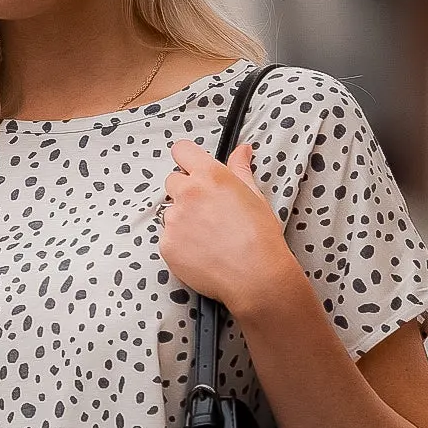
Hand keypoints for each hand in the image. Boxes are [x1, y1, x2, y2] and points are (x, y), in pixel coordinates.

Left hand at [158, 139, 297, 316]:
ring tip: (207, 236)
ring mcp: (174, 220)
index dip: (186, 159)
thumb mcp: (254, 195)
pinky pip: (167, 238)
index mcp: (210, 176)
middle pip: (172, 181)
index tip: (190, 167)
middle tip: (205, 211)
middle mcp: (188, 193)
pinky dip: (179, 244)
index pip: (182, 151)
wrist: (255, 276)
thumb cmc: (260, 238)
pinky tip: (200, 252)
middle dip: (184, 191)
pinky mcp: (167, 245)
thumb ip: (240, 168)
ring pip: (169, 212)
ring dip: (181, 219)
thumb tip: (241, 150)